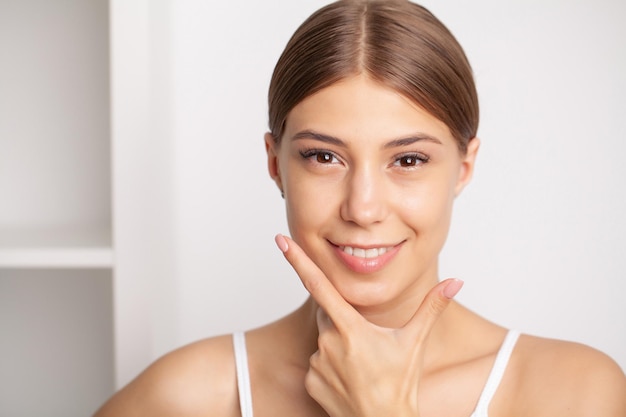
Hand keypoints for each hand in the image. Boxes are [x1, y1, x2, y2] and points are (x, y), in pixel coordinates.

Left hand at [274, 234, 462, 416]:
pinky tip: (348, 379)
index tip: (281, 240)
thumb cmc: (400, 384)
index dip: (299, 261)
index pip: (319, 285)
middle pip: (328, 316)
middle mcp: (328, 343)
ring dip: (338, 346)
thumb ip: (432, 307)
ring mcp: (317, 363)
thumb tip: (456, 282)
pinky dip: (329, 367)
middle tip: (366, 344)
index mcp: (351, 328)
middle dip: (343, 321)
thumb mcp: (415, 343)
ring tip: (361, 367)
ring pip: (324, 341)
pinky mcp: (310, 381)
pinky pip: (316, 363)